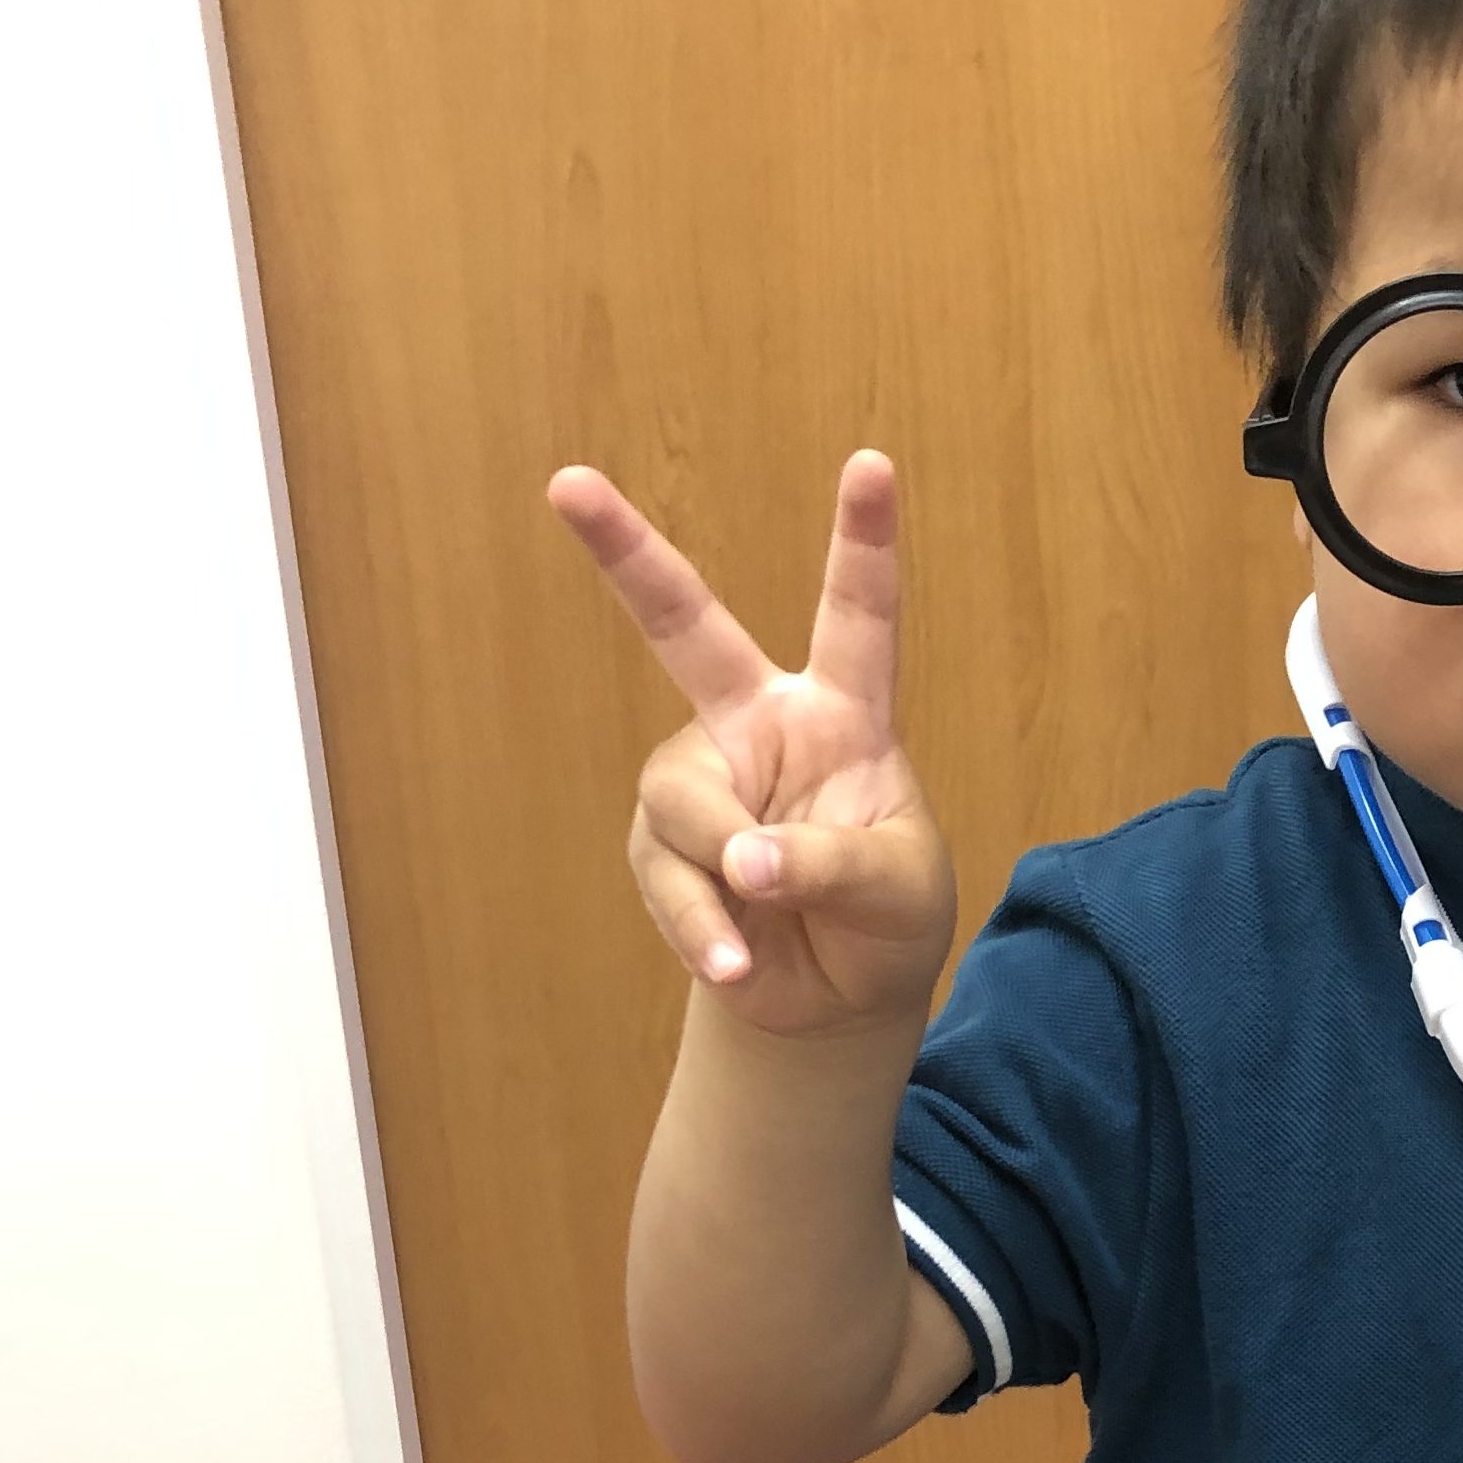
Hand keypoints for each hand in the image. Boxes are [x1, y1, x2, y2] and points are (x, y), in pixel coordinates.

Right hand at [551, 449, 956, 1041]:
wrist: (836, 999)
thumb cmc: (886, 920)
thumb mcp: (895, 891)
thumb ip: (830, 862)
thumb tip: (744, 859)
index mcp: (843, 714)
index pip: (856, 617)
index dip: (863, 542)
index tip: (873, 463)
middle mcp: (761, 728)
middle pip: (683, 626)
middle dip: (625, 554)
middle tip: (567, 483)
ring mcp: (705, 783)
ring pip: (680, 798)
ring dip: (718, 869)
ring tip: (759, 930)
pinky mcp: (665, 847)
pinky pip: (667, 875)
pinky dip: (702, 928)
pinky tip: (737, 964)